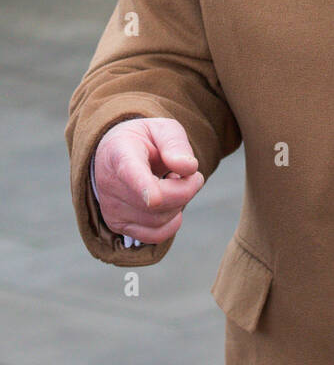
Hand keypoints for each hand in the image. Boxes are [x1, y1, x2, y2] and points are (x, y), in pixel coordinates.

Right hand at [93, 117, 204, 243]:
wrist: (116, 154)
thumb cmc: (144, 140)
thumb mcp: (162, 128)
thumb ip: (176, 144)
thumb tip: (189, 168)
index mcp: (121, 153)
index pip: (131, 173)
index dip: (144, 187)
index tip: (154, 199)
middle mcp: (110, 183)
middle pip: (157, 202)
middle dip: (186, 189)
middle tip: (191, 174)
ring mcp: (111, 208)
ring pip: (159, 220)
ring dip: (179, 204)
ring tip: (173, 183)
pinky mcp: (117, 225)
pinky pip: (155, 235)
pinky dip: (171, 222)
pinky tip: (170, 204)